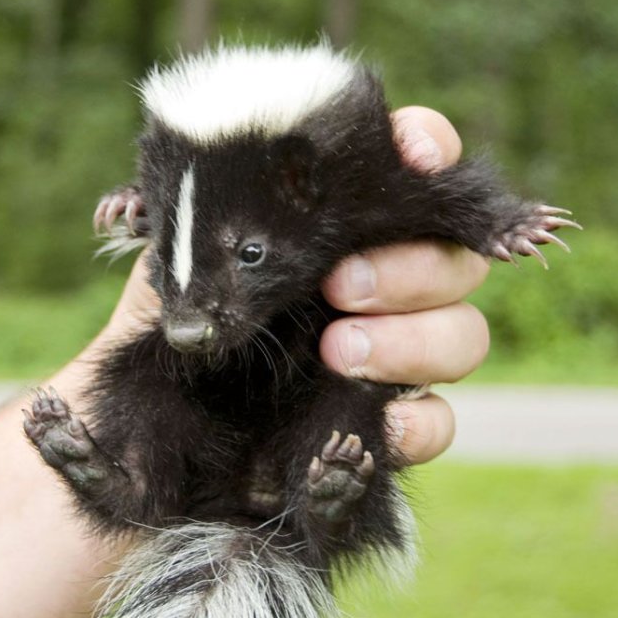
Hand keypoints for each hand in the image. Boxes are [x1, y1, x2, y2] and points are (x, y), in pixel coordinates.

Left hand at [99, 106, 490, 466]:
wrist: (154, 468)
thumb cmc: (161, 366)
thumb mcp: (161, 291)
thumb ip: (182, 246)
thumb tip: (162, 203)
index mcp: (327, 237)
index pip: (404, 172)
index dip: (427, 149)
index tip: (416, 156)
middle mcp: (373, 291)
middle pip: (452, 258)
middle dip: (413, 266)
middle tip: (341, 285)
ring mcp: (390, 363)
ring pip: (463, 334)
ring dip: (415, 338)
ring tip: (337, 351)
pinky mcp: (385, 434)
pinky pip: (439, 420)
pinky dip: (420, 420)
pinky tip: (383, 421)